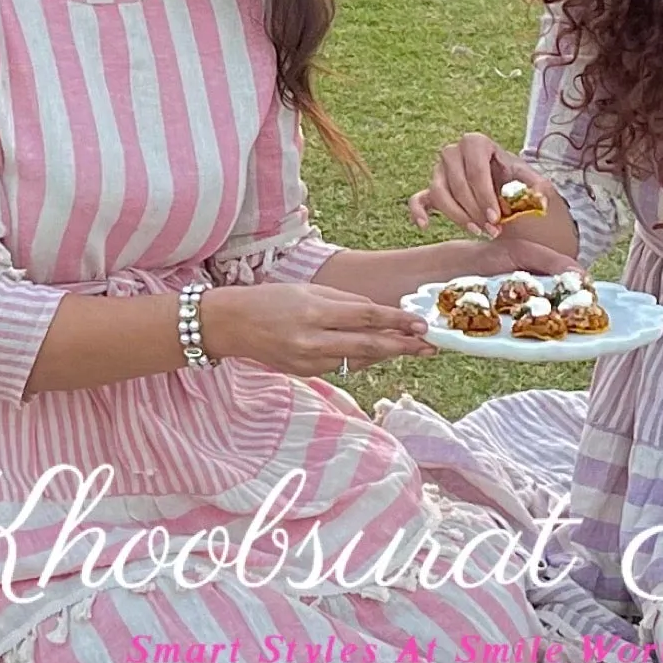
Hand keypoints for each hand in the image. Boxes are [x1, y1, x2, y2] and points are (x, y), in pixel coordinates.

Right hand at [204, 280, 432, 380]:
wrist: (233, 324)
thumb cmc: (271, 300)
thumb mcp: (308, 290)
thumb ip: (344, 303)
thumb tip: (377, 314)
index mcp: (315, 311)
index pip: (365, 317)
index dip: (396, 321)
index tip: (420, 324)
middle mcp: (313, 339)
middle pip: (369, 346)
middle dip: (403, 346)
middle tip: (430, 347)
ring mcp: (309, 361)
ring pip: (359, 359)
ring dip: (387, 354)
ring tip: (413, 349)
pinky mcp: (306, 373)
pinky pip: (342, 365)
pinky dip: (361, 358)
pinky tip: (378, 353)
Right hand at [409, 131, 551, 239]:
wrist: (505, 189)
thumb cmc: (515, 180)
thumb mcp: (529, 179)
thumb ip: (536, 185)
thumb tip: (539, 198)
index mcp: (476, 143)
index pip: (475, 168)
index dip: (485, 195)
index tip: (496, 217)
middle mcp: (453, 152)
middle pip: (457, 183)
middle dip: (475, 210)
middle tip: (492, 230)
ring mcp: (439, 171)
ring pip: (439, 193)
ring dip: (457, 216)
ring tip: (477, 232)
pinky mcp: (431, 189)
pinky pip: (418, 199)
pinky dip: (418, 211)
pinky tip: (425, 225)